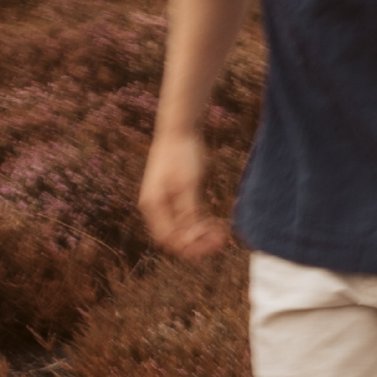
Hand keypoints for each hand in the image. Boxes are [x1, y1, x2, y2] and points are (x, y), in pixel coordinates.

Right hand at [139, 128, 229, 259]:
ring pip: (181, 231)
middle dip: (198, 243)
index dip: (191, 246)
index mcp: (153, 206)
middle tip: (223, 240)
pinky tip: (216, 225)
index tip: (214, 241)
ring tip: (223, 235)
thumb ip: (188, 210)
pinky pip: (185, 220)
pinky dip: (200, 225)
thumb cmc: (181, 154)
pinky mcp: (174, 197)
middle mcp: (155, 208)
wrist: (179, 130)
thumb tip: (191, 236)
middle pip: (174, 238)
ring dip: (200, 236)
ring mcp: (164, 204)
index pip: (169, 239)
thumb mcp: (187, 183)